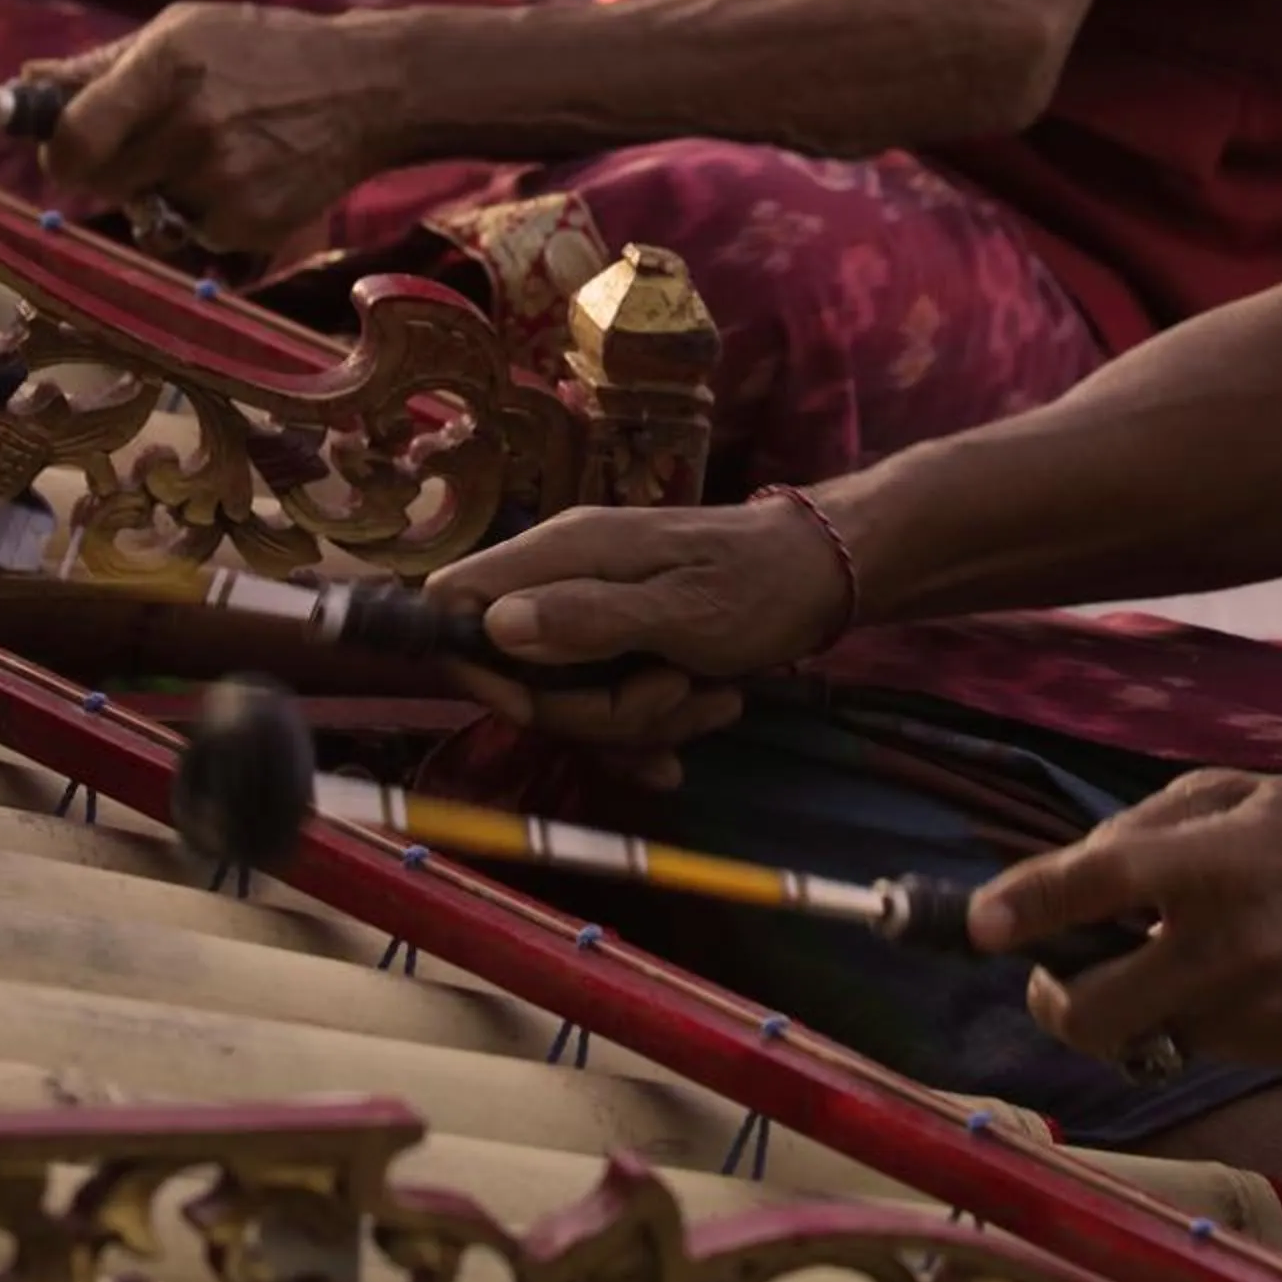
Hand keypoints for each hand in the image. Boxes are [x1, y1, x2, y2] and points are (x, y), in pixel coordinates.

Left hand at [37, 1, 407, 256]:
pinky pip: (195, 237)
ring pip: (148, 215)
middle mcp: (189, 126)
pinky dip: (211, 216)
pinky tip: (250, 177)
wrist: (370, 88)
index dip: (57, 152)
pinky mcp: (249, 222)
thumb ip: (102, 65)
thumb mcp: (185, 31)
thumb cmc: (267, 50)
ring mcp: (221, 180)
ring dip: (166, 196)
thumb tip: (23, 85)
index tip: (67, 151)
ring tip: (218, 156)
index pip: (71, 139)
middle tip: (157, 146)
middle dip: (115, 170)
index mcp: (164, 68)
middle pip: (101, 184)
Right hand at [426, 497, 857, 750]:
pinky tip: (705, 719)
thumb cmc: (760, 583)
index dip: (475, 666)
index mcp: (563, 553)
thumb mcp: (682, 611)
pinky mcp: (622, 646)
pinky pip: (605, 706)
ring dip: (639, 721)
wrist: (827, 576)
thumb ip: (588, 620)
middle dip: (592, 710)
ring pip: (567, 701)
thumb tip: (493, 625)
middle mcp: (564, 579)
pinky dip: (653, 728)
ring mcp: (593, 614)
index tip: (535, 704)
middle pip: (515, 675)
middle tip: (669, 688)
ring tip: (709, 695)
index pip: (454, 601)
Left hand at [970, 770, 1281, 1072]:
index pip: (1094, 887)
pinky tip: (1219, 973)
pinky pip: (1189, 1044)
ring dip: (1124, 1003)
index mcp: (1210, 866)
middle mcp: (1221, 948)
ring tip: (1159, 955)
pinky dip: (1181, 1014)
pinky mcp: (1269, 1051)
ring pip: (1136, 1036)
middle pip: (1090, 1013)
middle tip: (1051, 974)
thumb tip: (1072, 871)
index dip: (1025, 905)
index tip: (978, 923)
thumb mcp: (1232, 794)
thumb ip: (1145, 828)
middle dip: (1051, 999)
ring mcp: (1246, 1013)